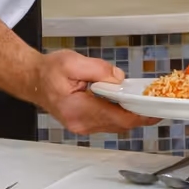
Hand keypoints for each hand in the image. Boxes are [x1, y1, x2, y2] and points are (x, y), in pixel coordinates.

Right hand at [29, 50, 154, 133]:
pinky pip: (108, 122)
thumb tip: (119, 79)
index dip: (139, 116)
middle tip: (156, 104)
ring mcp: (81, 126)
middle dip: (139, 115)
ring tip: (144, 103)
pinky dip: (120, 114)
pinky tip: (127, 104)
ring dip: (130, 115)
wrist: (33, 79)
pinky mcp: (83, 124)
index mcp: (77, 109)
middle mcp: (80, 123)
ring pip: (115, 125)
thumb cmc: (49, 71)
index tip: (154, 112)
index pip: (116, 118)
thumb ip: (99, 70)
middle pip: (119, 124)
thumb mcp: (73, 62)